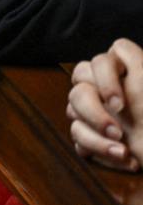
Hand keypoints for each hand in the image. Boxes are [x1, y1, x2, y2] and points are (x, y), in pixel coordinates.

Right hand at [67, 39, 142, 171]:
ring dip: (96, 136)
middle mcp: (107, 94)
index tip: (119, 104)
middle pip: (78, 88)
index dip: (103, 80)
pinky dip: (98, 150)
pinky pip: (76, 137)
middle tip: (117, 131)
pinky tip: (123, 158)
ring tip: (123, 151)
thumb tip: (118, 46)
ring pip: (72, 113)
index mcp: (125, 78)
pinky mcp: (92, 137)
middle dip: (93, 112)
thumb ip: (132, 57)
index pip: (99, 62)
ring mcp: (97, 116)